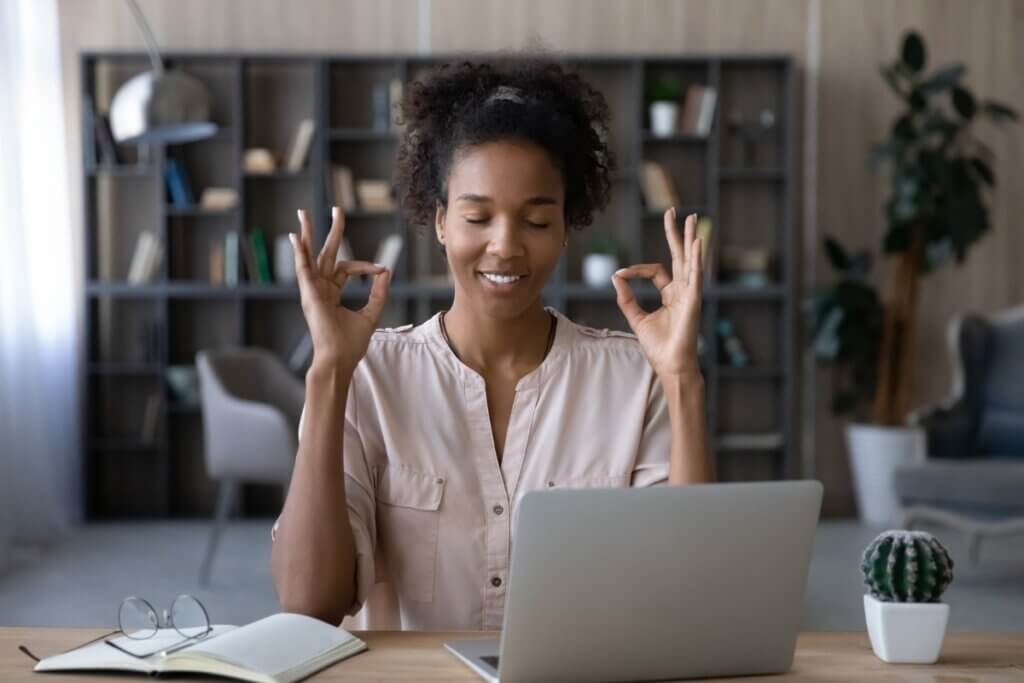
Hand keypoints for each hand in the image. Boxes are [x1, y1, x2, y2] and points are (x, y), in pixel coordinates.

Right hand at [291, 207, 389, 372]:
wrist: (339, 359)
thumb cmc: (351, 343)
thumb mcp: (371, 314)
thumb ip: (378, 293)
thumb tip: (385, 271)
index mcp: (331, 293)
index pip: (347, 268)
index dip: (365, 266)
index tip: (380, 270)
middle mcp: (320, 288)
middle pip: (325, 254)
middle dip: (332, 231)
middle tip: (337, 209)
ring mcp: (312, 290)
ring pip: (310, 255)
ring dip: (307, 233)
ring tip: (303, 212)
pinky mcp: (309, 294)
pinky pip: (303, 269)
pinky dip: (299, 253)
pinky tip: (295, 237)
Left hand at [611, 208, 703, 378]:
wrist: (670, 365)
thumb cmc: (658, 347)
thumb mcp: (637, 319)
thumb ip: (627, 298)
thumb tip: (616, 277)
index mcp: (671, 294)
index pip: (656, 271)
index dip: (637, 270)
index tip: (620, 274)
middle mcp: (683, 291)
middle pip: (680, 256)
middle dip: (676, 234)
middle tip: (674, 212)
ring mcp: (690, 294)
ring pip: (690, 260)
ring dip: (691, 238)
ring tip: (692, 218)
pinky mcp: (694, 301)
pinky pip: (696, 275)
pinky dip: (696, 258)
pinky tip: (697, 242)